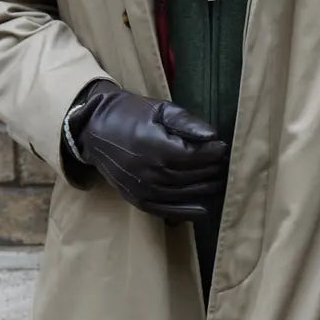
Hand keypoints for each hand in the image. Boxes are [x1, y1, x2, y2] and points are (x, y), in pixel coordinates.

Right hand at [66, 81, 228, 221]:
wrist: (95, 130)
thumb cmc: (131, 114)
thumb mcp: (160, 109)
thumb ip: (187, 122)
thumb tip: (213, 137)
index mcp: (155, 147)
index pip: (195, 156)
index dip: (214, 153)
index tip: (223, 147)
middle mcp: (150, 173)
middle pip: (193, 176)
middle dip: (214, 169)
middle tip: (225, 163)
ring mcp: (144, 190)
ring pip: (185, 194)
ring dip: (207, 188)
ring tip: (219, 179)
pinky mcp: (139, 201)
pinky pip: (168, 211)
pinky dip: (189, 211)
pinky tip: (204, 207)